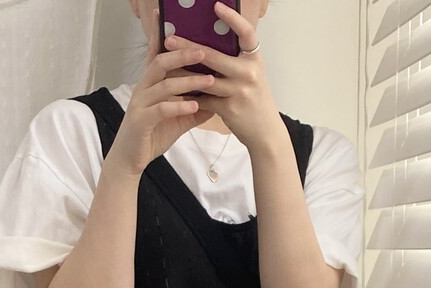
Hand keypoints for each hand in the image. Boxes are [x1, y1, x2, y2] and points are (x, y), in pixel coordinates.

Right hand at [108, 10, 216, 177]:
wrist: (131, 159)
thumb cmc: (152, 134)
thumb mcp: (178, 119)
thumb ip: (194, 107)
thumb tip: (217, 100)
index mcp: (151, 83)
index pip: (157, 54)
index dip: (160, 33)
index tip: (164, 13)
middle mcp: (143, 88)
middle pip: (161, 63)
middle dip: (183, 55)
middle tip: (204, 50)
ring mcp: (140, 104)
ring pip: (164, 85)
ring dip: (188, 81)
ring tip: (209, 80)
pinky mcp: (141, 121)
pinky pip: (161, 109)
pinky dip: (179, 106)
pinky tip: (194, 105)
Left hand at [165, 2, 285, 155]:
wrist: (265, 132)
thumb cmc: (254, 99)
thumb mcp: (251, 74)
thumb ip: (235, 59)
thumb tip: (208, 45)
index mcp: (254, 58)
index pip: (246, 32)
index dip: (232, 18)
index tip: (216, 6)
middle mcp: (248, 72)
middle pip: (214, 56)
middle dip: (188, 47)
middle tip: (169, 39)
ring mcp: (239, 91)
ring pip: (204, 80)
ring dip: (183, 73)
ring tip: (165, 67)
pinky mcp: (229, 109)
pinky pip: (204, 100)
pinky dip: (189, 96)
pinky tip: (176, 92)